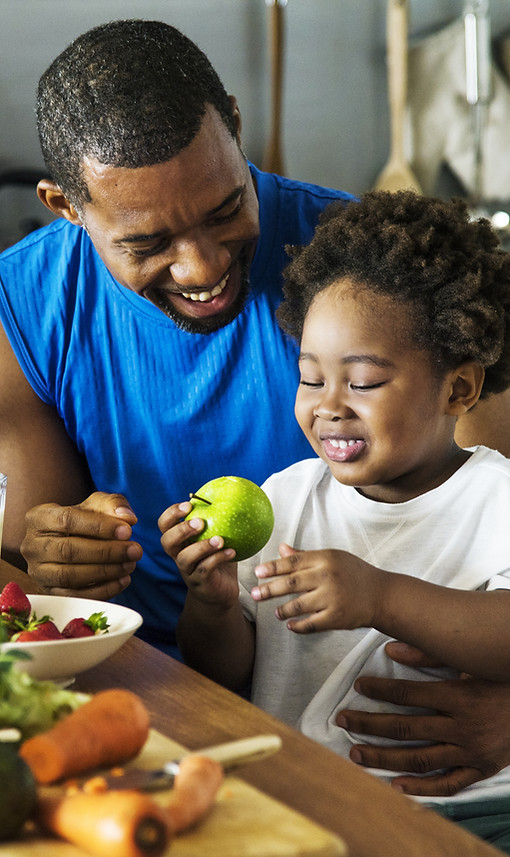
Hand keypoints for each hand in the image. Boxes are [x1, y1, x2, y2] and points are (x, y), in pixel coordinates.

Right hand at [21, 492, 142, 599]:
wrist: (69, 542)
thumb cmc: (84, 520)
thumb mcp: (97, 505)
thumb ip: (113, 505)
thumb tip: (127, 517)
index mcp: (39, 517)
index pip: (67, 520)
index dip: (99, 527)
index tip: (128, 530)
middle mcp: (32, 545)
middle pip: (68, 551)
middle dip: (107, 552)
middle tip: (135, 550)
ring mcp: (38, 571)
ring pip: (70, 576)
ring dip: (105, 572)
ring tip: (131, 565)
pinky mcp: (49, 592)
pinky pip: (75, 596)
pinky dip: (102, 590)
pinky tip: (123, 580)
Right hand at [158, 502, 238, 607]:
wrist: (221, 591)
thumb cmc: (219, 559)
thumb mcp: (218, 536)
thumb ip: (219, 520)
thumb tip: (233, 491)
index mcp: (179, 540)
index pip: (165, 524)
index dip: (171, 514)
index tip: (188, 504)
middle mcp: (178, 555)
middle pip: (167, 541)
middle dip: (181, 530)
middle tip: (200, 522)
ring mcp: (187, 570)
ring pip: (185, 558)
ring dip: (202, 547)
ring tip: (220, 540)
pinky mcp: (199, 583)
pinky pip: (205, 570)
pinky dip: (218, 559)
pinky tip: (232, 552)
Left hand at [252, 543, 380, 632]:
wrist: (381, 594)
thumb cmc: (353, 573)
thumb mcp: (332, 558)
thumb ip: (305, 555)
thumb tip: (281, 548)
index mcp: (325, 558)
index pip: (293, 562)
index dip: (273, 567)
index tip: (257, 572)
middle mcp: (328, 576)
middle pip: (291, 583)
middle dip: (269, 589)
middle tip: (254, 594)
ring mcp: (333, 597)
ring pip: (298, 605)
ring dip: (283, 610)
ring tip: (276, 613)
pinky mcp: (337, 617)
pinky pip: (311, 624)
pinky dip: (298, 626)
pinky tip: (290, 626)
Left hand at [336, 641, 509, 796]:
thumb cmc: (503, 677)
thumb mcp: (472, 660)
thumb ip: (431, 654)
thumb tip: (391, 648)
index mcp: (459, 696)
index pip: (409, 694)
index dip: (380, 689)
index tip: (359, 686)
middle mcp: (463, 726)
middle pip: (406, 728)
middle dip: (369, 724)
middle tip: (343, 720)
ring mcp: (472, 751)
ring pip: (420, 759)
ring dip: (385, 758)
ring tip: (356, 753)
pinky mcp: (481, 768)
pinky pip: (449, 783)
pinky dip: (422, 788)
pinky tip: (396, 786)